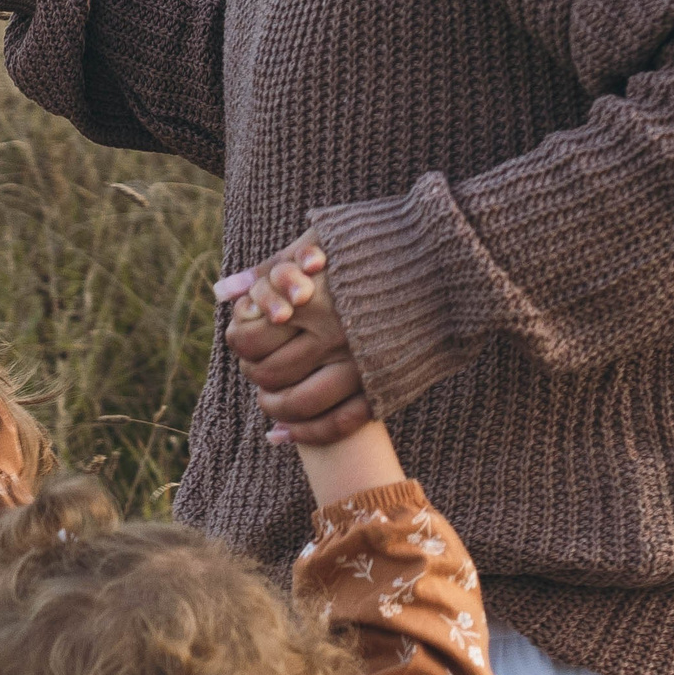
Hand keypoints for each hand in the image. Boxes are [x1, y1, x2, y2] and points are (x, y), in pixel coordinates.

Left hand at [216, 232, 372, 446]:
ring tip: (269, 401)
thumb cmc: (382, 244)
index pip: (250, 338)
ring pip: (299, 403)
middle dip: (253, 375)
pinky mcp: (384, 387)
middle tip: (253, 369)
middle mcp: (333, 337)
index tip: (241, 335)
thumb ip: (270, 269)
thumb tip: (220, 292)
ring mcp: (360, 366)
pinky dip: (307, 433)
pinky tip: (287, 433)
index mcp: (314, 300)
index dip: (238, 340)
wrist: (453, 263)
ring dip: (275, 408)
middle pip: (270, 373)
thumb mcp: (323, 241)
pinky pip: (338, 423)